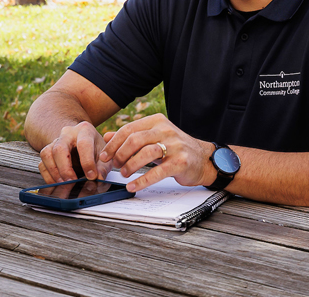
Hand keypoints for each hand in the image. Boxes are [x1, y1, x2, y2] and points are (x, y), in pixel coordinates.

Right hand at [37, 121, 111, 183]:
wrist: (85, 144)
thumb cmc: (96, 150)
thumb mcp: (105, 156)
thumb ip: (103, 167)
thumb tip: (98, 178)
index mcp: (85, 130)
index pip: (83, 144)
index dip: (87, 162)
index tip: (92, 176)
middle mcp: (67, 133)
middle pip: (60, 148)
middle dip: (65, 168)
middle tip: (72, 181)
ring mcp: (55, 141)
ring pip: (47, 153)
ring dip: (54, 171)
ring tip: (63, 183)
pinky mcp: (48, 152)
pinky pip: (42, 163)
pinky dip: (48, 175)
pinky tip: (57, 183)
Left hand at [98, 113, 214, 192]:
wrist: (204, 159)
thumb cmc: (175, 148)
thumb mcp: (153, 137)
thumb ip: (131, 136)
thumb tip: (106, 136)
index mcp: (156, 121)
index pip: (129, 129)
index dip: (114, 143)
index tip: (104, 155)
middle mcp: (166, 130)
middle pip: (135, 139)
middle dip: (120, 153)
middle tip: (114, 165)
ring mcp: (175, 145)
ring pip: (146, 153)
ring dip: (130, 165)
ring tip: (123, 174)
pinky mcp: (181, 162)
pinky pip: (158, 171)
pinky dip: (143, 180)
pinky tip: (133, 186)